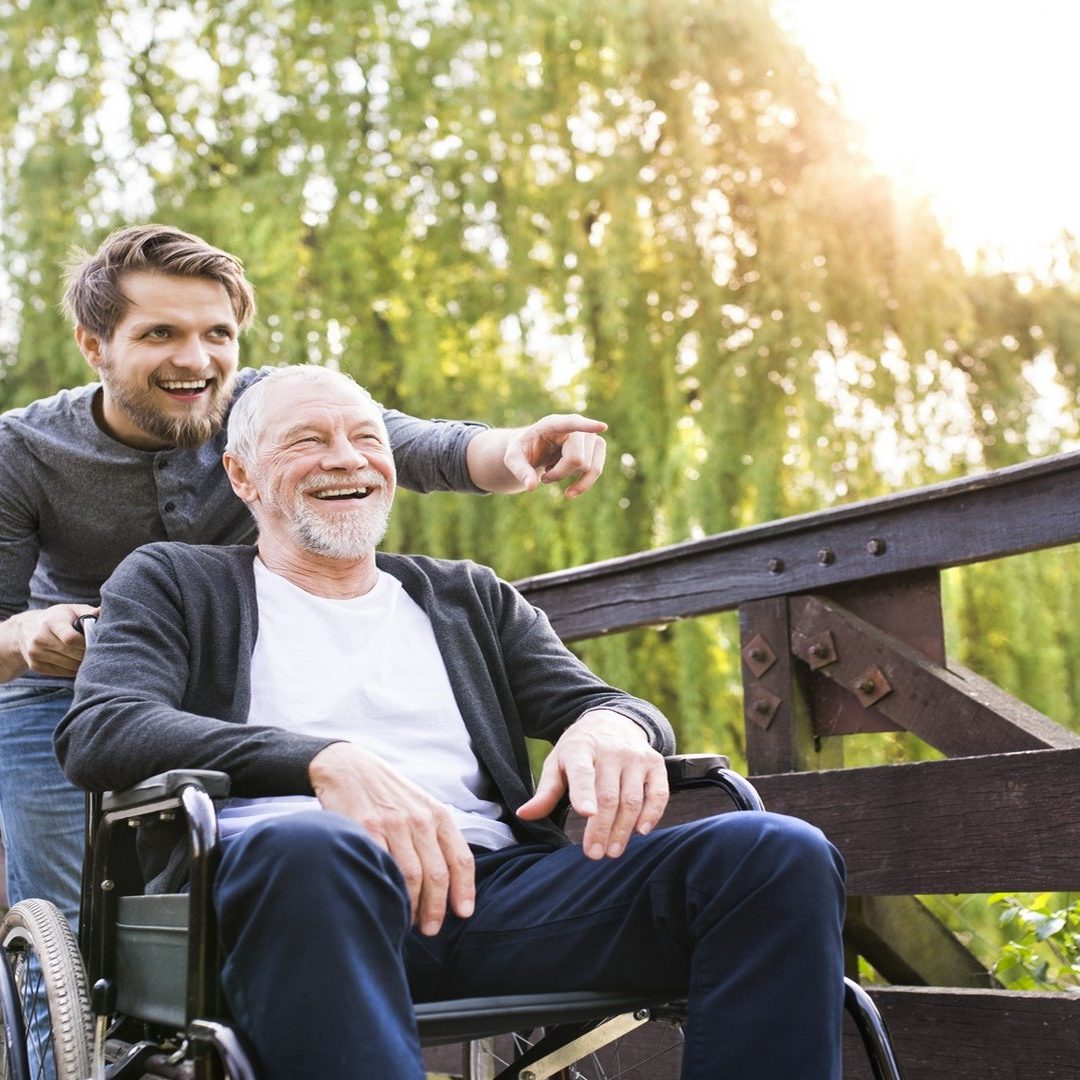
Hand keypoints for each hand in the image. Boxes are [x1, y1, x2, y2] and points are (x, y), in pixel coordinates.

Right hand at [1, 604, 99, 679]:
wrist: (25, 629)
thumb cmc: (57, 618)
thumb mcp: (71, 610)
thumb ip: (88, 612)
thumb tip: (102, 612)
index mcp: (51, 622)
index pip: (70, 638)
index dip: (86, 642)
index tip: (95, 640)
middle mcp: (40, 638)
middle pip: (73, 654)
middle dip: (88, 653)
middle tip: (98, 650)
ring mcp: (36, 654)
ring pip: (70, 665)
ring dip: (83, 663)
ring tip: (90, 655)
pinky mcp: (35, 666)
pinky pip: (63, 672)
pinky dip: (74, 669)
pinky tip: (78, 661)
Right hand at [308, 742, 474, 934]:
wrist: (348, 767)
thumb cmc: (387, 792)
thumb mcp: (419, 804)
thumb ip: (434, 834)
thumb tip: (449, 877)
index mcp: (437, 814)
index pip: (460, 858)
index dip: (464, 890)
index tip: (464, 912)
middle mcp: (419, 819)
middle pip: (437, 874)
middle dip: (436, 908)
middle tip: (431, 929)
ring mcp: (393, 824)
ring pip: (411, 876)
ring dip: (413, 906)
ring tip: (409, 922)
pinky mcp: (366, 829)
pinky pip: (382, 867)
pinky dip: (387, 891)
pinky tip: (386, 902)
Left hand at [498, 414, 607, 497]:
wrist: (533, 450)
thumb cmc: (523, 450)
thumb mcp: (512, 459)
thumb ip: (519, 470)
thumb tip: (531, 486)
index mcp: (552, 423)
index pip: (571, 423)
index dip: (586, 426)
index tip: (602, 427)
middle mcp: (574, 426)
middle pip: (577, 458)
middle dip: (560, 474)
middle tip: (544, 476)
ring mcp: (588, 435)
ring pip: (588, 467)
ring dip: (569, 478)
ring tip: (552, 474)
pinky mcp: (596, 447)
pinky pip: (596, 470)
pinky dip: (583, 484)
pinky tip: (569, 491)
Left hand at [517, 710, 668, 859]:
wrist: (611, 721)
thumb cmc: (580, 749)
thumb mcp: (557, 762)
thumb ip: (545, 791)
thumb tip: (525, 814)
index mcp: (581, 748)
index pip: (583, 772)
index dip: (584, 793)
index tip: (585, 814)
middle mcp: (611, 751)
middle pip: (608, 795)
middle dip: (601, 828)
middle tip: (594, 854)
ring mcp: (636, 756)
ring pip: (632, 798)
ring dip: (623, 829)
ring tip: (612, 851)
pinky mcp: (655, 763)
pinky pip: (659, 793)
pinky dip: (652, 814)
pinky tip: (641, 831)